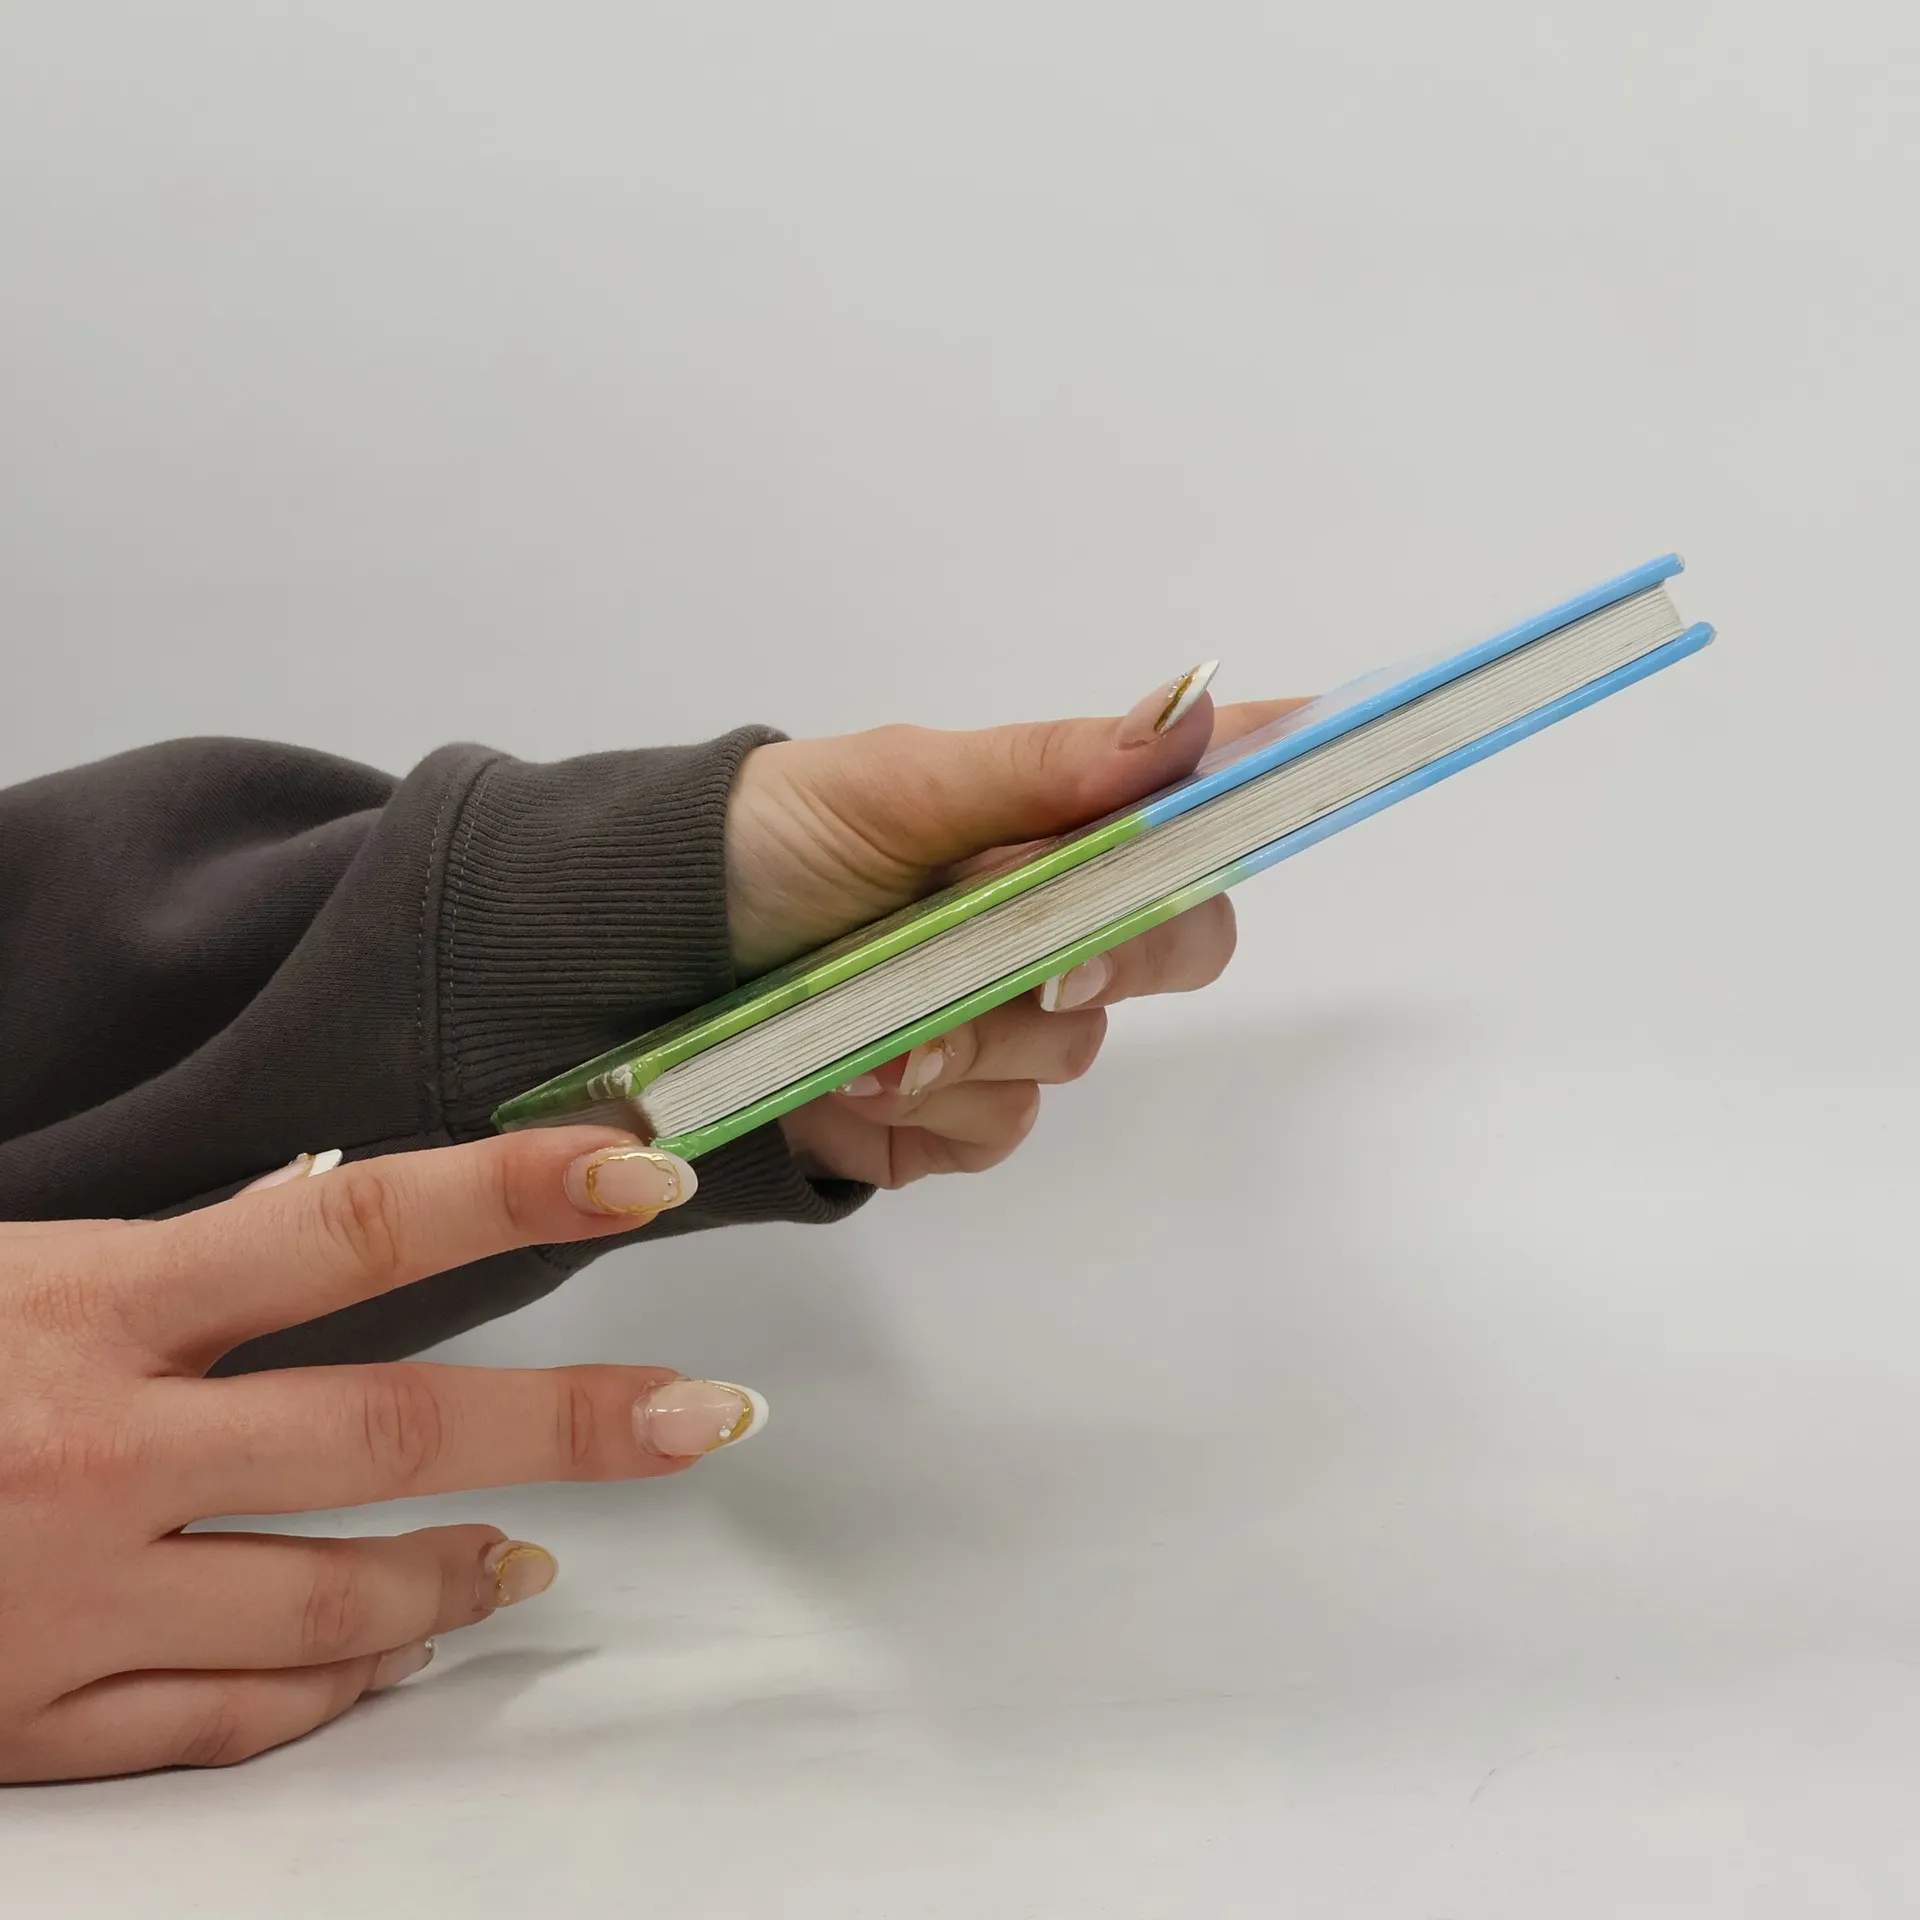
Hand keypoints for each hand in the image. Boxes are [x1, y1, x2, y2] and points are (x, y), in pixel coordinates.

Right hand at [0, 1131, 765, 1782]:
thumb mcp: (8, 1266)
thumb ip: (174, 1254)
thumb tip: (335, 1194)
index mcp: (84, 1305)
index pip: (350, 1227)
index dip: (507, 1191)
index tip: (639, 1169)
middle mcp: (95, 1452)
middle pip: (387, 1432)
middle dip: (567, 1425)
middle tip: (704, 1418)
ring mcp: (63, 1601)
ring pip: (331, 1598)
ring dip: (456, 1573)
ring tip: (531, 1553)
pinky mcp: (26, 1720)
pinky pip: (230, 1718)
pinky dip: (334, 1682)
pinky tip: (394, 1649)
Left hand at [727, 667, 1302, 1186]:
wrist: (644, 965)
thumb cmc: (770, 843)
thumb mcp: (892, 785)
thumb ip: (1043, 769)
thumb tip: (1192, 712)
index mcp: (1047, 828)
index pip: (1189, 821)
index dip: (1248, 803)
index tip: (1306, 765)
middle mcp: (1051, 926)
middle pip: (1170, 950)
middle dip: (1101, 960)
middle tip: (1033, 968)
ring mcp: (1008, 1028)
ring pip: (1069, 1055)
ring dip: (973, 1043)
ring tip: (867, 1031)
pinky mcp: (957, 1118)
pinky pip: (998, 1130)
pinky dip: (931, 1109)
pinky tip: (860, 1078)